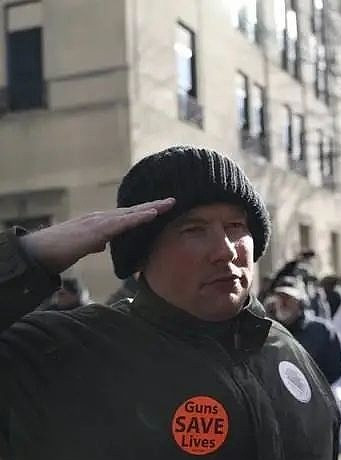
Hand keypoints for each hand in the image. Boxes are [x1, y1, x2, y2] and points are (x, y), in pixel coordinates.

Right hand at [19, 198, 175, 273]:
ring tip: (168, 204)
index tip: (162, 208)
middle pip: (133, 210)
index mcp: (100, 223)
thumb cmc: (60, 250)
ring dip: (151, 208)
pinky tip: (152, 214)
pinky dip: (138, 217)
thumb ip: (95, 244)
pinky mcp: (96, 229)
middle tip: (173, 200)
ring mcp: (99, 221)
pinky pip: (122, 222)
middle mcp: (101, 217)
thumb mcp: (83, 247)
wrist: (41, 251)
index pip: (128, 216)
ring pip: (130, 213)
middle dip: (153, 205)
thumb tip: (102, 245)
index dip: (145, 212)